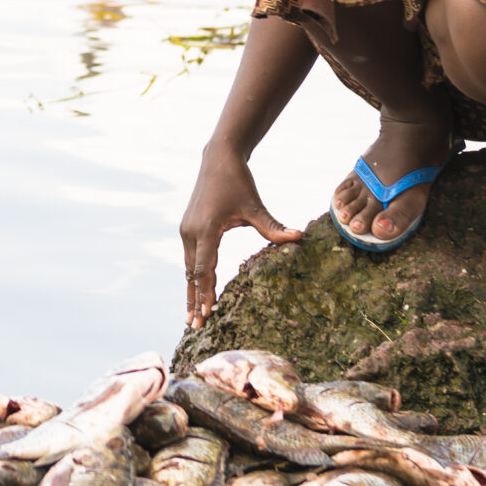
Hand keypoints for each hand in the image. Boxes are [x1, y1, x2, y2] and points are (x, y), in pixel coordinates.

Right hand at [180, 149, 300, 328]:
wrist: (218, 158)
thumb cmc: (238, 181)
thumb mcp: (255, 206)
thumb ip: (273, 227)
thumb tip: (298, 238)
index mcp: (206, 229)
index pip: (204, 269)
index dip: (205, 293)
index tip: (205, 315)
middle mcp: (191, 232)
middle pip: (192, 273)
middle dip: (193, 300)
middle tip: (194, 327)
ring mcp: (187, 230)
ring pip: (189, 267)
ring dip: (191, 290)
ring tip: (191, 316)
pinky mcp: (189, 227)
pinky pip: (191, 257)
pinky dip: (193, 276)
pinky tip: (195, 290)